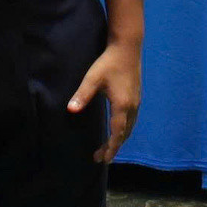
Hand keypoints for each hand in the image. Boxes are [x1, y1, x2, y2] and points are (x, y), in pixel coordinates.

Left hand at [68, 39, 141, 161]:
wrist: (128, 47)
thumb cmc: (109, 62)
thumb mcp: (93, 78)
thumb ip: (82, 95)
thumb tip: (70, 109)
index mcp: (122, 105)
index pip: (117, 133)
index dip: (111, 148)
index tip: (103, 159)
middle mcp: (132, 107)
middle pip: (124, 133)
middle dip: (113, 147)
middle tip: (100, 157)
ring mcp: (136, 102)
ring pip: (129, 127)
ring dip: (119, 139)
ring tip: (108, 147)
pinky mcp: (136, 96)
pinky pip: (131, 120)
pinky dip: (124, 130)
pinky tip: (117, 129)